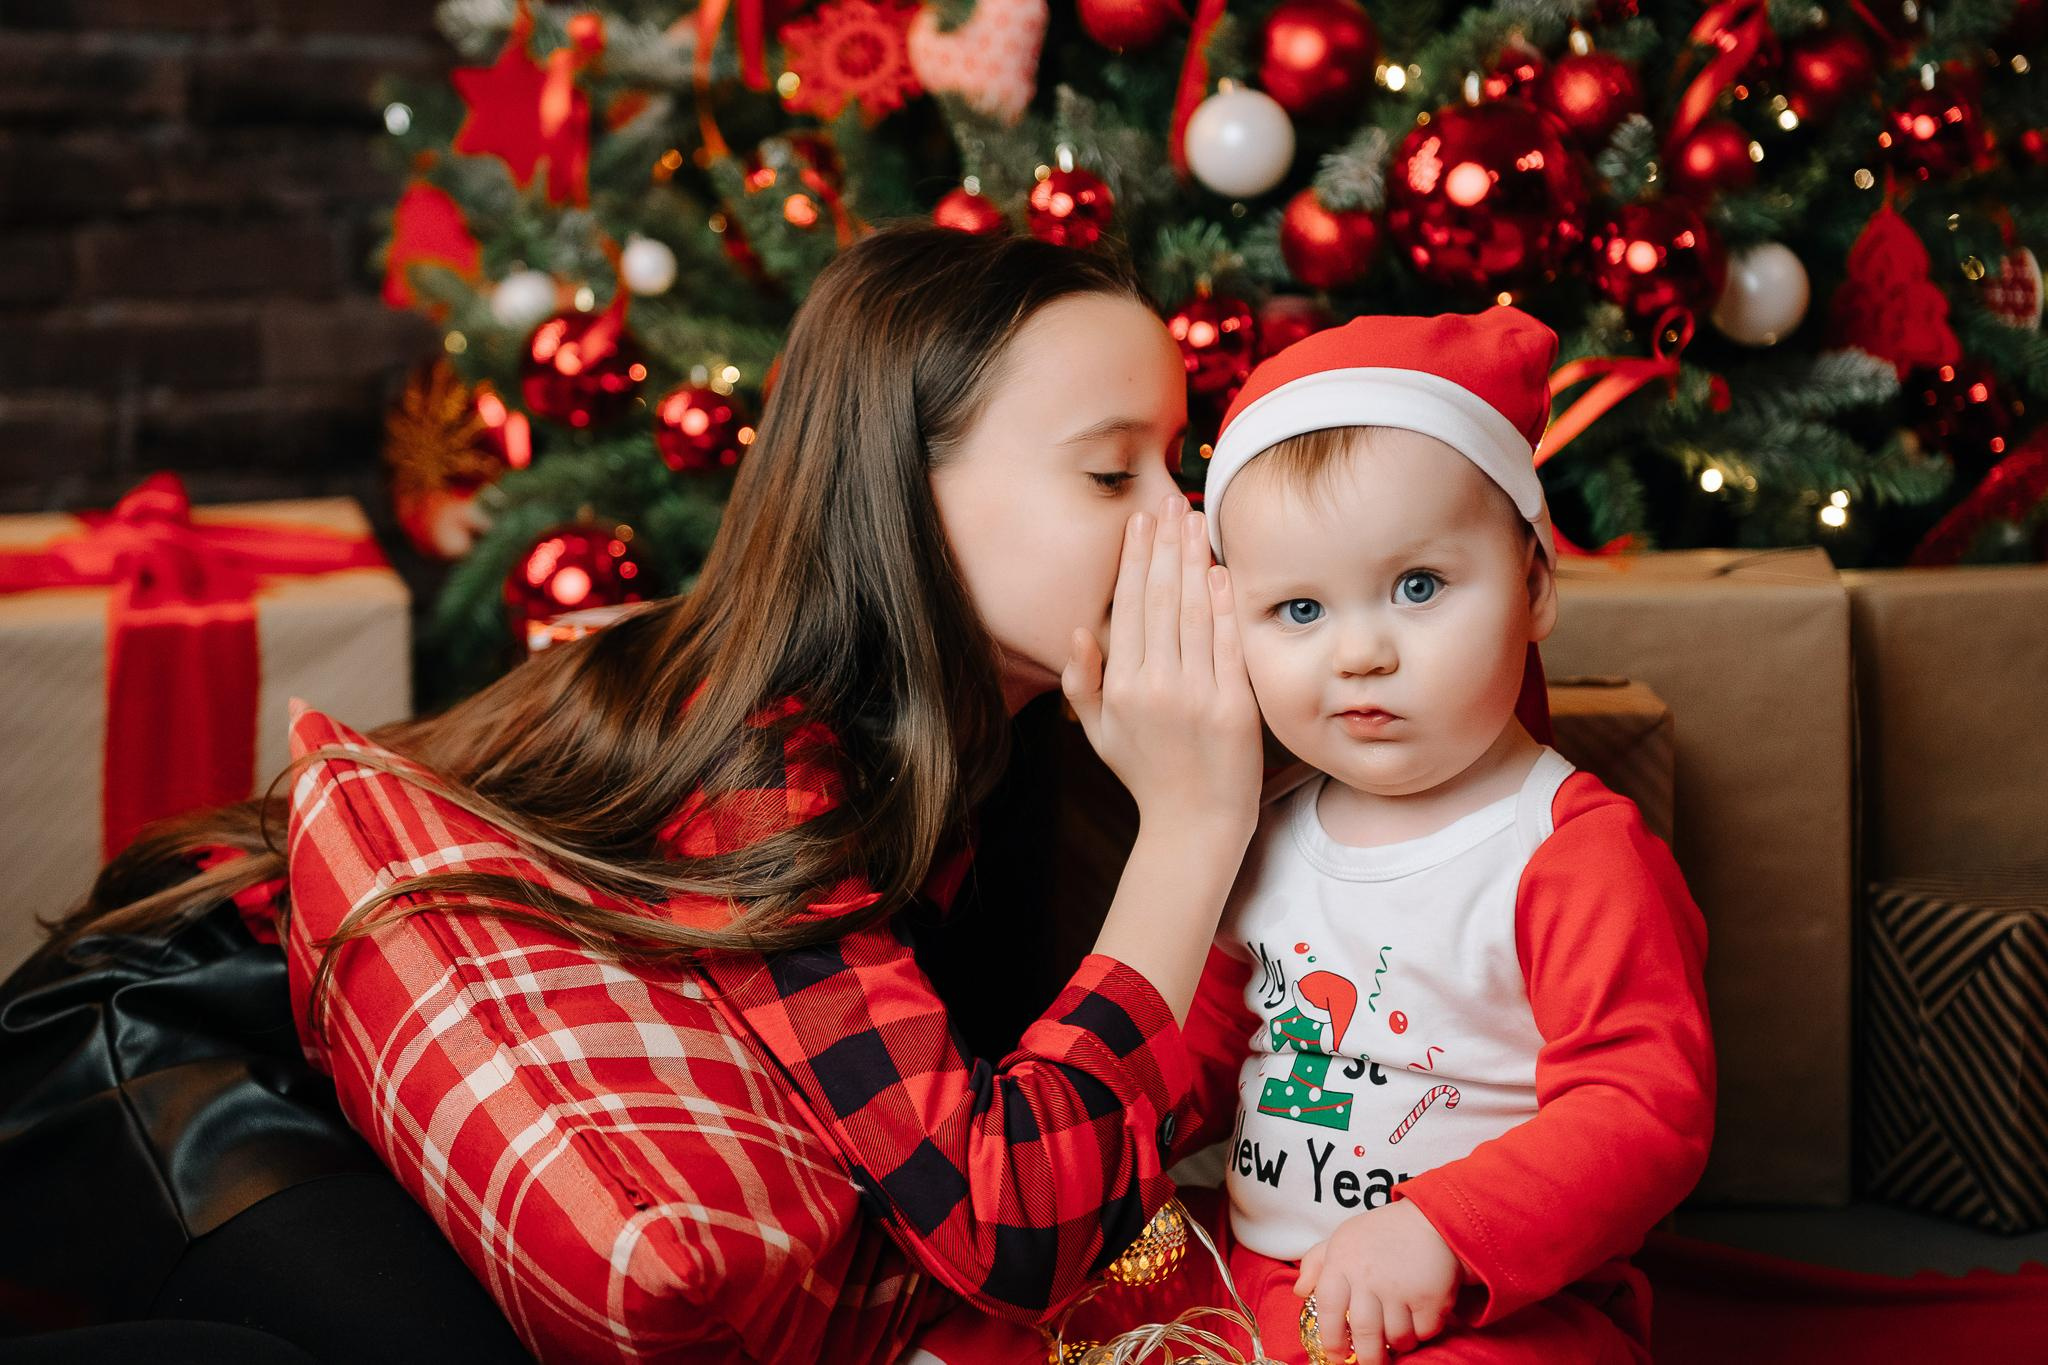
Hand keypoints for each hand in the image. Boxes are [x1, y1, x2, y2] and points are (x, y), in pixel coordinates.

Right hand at [1062, 493, 1260, 840]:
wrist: (1195, 823)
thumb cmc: (1146, 775)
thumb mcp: (1099, 732)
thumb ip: (1084, 681)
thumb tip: (1077, 629)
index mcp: (1122, 687)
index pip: (1129, 607)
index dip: (1136, 560)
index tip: (1142, 522)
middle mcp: (1157, 686)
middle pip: (1162, 599)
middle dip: (1166, 546)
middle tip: (1171, 502)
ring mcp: (1198, 694)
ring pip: (1195, 612)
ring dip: (1195, 561)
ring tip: (1196, 521)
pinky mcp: (1235, 705)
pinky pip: (1227, 644)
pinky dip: (1224, 604)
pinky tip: (1221, 571)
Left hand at [1295, 1200, 1461, 1359]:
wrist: (1431, 1220)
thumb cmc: (1382, 1234)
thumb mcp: (1344, 1238)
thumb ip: (1316, 1262)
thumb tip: (1300, 1291)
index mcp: (1343, 1262)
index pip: (1328, 1308)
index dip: (1330, 1338)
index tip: (1335, 1356)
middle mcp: (1369, 1276)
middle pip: (1363, 1332)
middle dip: (1367, 1357)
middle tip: (1370, 1364)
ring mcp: (1400, 1288)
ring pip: (1396, 1337)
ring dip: (1398, 1343)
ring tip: (1398, 1335)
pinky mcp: (1430, 1297)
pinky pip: (1423, 1332)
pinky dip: (1421, 1333)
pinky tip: (1419, 1319)